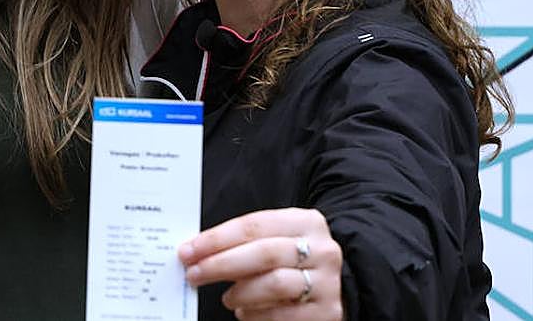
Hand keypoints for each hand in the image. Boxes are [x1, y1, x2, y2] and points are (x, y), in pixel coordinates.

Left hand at [179, 207, 342, 319]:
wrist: (343, 286)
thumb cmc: (294, 260)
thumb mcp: (278, 239)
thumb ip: (246, 241)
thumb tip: (197, 251)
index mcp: (305, 221)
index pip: (254, 225)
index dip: (217, 238)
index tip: (189, 249)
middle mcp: (321, 249)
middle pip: (263, 253)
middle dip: (221, 264)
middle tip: (194, 273)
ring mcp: (328, 282)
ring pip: (274, 284)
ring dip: (240, 292)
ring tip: (226, 297)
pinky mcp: (328, 312)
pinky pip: (284, 315)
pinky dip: (257, 315)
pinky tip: (244, 312)